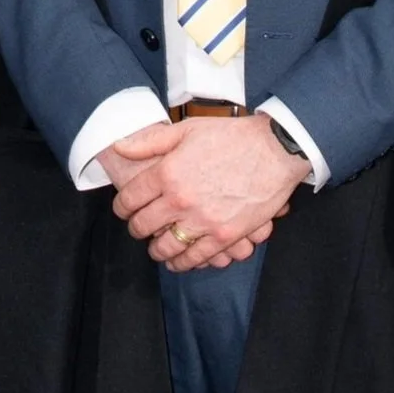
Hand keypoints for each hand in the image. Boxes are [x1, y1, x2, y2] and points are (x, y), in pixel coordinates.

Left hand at [113, 113, 303, 272]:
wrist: (275, 150)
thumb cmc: (231, 136)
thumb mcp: (187, 130)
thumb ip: (149, 141)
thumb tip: (119, 147)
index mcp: (167, 173)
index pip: (130, 198)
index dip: (121, 207)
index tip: (123, 209)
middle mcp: (180, 200)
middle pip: (143, 225)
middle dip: (136, 228)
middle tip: (138, 227)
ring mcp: (203, 221)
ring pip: (166, 247)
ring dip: (156, 250)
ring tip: (156, 248)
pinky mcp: (225, 236)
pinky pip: (196, 258)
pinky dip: (182, 262)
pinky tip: (178, 260)